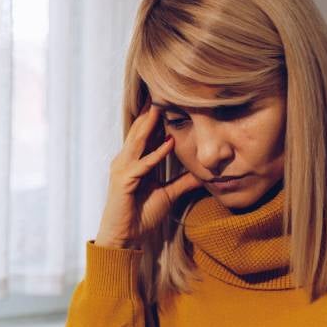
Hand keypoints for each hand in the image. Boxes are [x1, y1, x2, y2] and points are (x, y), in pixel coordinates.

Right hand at [96, 105, 203, 248]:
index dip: (156, 116)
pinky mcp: (124, 181)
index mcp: (135, 161)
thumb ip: (183, 182)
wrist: (125, 237)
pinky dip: (156, 154)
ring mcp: (123, 169)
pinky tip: (168, 142)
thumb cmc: (141, 215)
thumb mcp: (168, 194)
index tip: (169, 98)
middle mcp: (126, 160)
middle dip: (151, 111)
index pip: (145, 133)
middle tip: (163, 90)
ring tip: (162, 106)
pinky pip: (143, 164)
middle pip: (140, 131)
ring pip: (138, 141)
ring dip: (150, 124)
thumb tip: (203, 175)